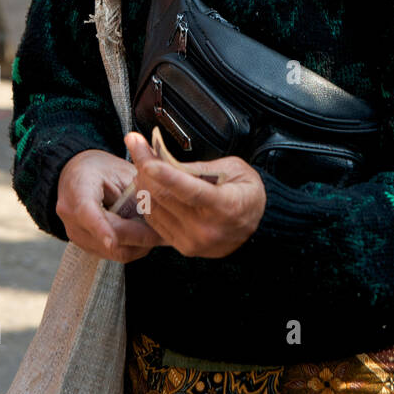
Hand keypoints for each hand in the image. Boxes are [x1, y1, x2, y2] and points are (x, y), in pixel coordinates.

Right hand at [56, 148, 164, 262]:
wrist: (77, 175)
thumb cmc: (101, 169)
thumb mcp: (120, 171)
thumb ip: (136, 192)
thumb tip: (159, 215)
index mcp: (78, 190)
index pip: (87, 213)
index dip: (100, 228)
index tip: (111, 241)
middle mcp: (71, 217)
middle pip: (108, 237)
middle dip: (140, 237)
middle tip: (166, 232)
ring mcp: (76, 235)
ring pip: (113, 251)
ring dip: (139, 245)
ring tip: (159, 233)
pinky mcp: (85, 246)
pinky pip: (113, 253)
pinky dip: (131, 246)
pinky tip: (145, 235)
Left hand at [124, 131, 266, 258]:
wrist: (256, 227)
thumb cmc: (247, 194)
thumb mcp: (233, 169)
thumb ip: (200, 168)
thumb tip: (166, 159)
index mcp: (225, 206)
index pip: (190, 190)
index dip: (166, 175)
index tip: (148, 161)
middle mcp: (206, 228)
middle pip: (166, 197)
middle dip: (145, 168)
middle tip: (137, 146)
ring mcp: (193, 240)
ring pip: (155, 209)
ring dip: (143, 183)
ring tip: (142, 164)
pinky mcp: (182, 247)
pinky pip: (155, 222)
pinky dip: (148, 201)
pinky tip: (148, 186)